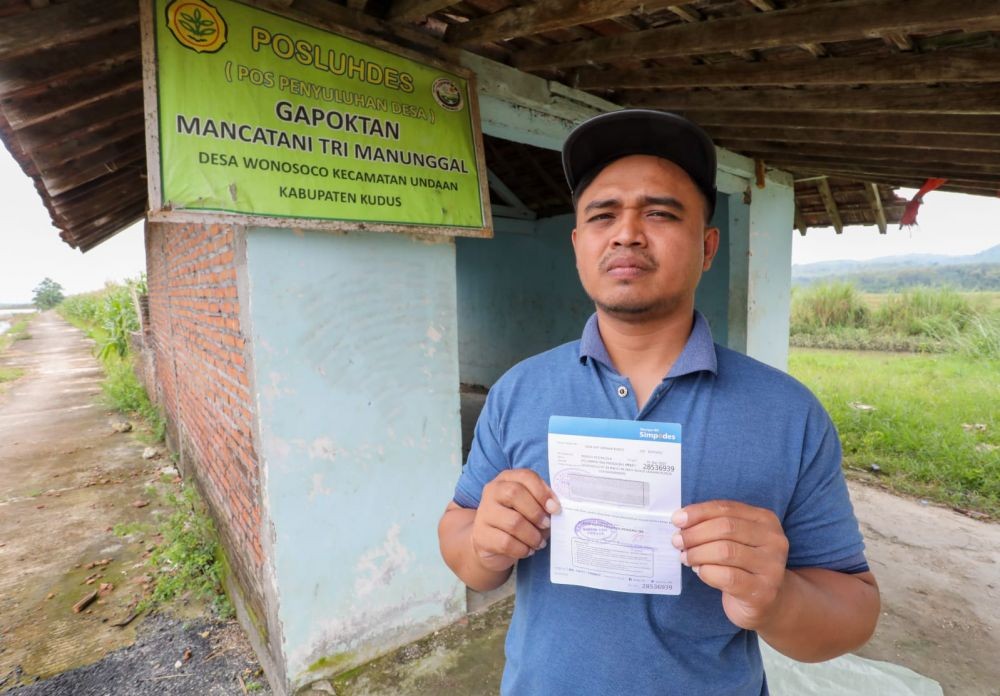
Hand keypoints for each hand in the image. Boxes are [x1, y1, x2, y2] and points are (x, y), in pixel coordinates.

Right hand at [472, 469, 560, 572]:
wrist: (490, 543)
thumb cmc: (516, 520)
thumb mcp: (529, 507)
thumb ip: (542, 504)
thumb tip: (555, 509)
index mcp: (506, 479)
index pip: (525, 476)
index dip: (543, 491)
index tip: (555, 508)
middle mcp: (492, 491)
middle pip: (515, 493)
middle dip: (536, 512)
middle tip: (547, 525)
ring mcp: (484, 513)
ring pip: (513, 522)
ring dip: (532, 535)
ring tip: (539, 542)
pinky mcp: (481, 535)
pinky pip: (506, 543)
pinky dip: (522, 549)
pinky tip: (527, 550)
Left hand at [672, 500, 789, 629]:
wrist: (767, 602)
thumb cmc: (743, 565)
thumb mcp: (734, 539)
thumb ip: (713, 525)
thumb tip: (681, 520)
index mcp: (766, 520)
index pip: (727, 508)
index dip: (698, 512)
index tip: (677, 519)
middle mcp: (774, 541)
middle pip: (726, 528)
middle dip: (695, 533)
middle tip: (677, 541)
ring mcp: (771, 567)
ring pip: (725, 551)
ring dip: (697, 553)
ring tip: (685, 557)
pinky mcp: (763, 591)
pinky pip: (727, 577)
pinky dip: (706, 572)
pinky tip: (700, 572)